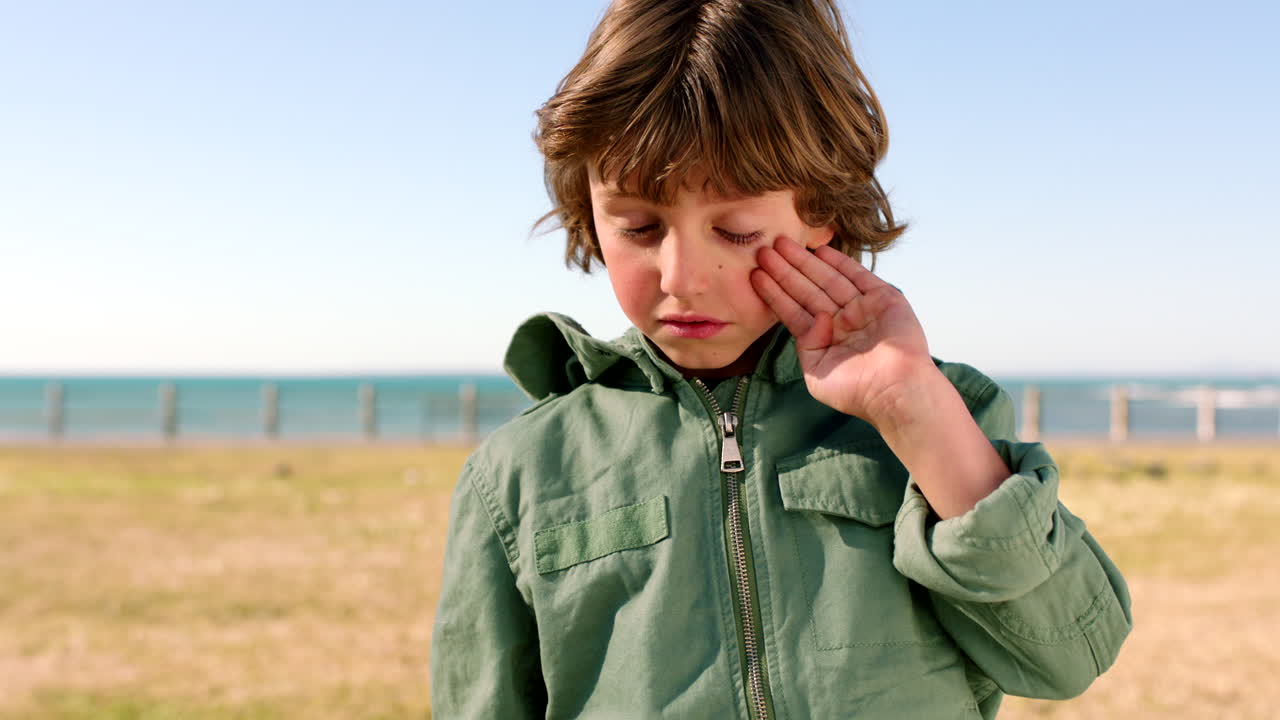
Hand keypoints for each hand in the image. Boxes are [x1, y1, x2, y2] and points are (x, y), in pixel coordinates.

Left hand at [750, 236, 936, 425]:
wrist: (895, 389)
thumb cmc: (857, 391)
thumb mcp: (817, 375)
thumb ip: (807, 346)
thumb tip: (813, 318)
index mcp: (825, 340)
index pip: (794, 311)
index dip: (775, 293)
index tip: (756, 275)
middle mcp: (842, 322)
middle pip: (807, 290)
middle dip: (785, 271)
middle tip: (763, 250)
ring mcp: (862, 309)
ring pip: (827, 280)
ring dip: (805, 262)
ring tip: (781, 243)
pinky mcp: (883, 298)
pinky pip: (858, 276)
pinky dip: (840, 262)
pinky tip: (820, 250)